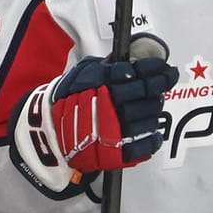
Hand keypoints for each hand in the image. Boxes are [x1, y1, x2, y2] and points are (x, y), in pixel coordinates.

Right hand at [24, 36, 177, 182]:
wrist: (47, 129)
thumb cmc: (67, 99)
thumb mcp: (83, 72)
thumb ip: (106, 66)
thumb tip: (128, 59)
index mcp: (102, 85)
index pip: (137, 73)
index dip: (155, 70)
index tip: (165, 68)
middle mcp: (109, 106)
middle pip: (146, 95)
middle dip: (157, 88)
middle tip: (161, 84)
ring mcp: (113, 131)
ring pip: (148, 119)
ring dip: (154, 111)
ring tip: (152, 106)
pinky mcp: (115, 152)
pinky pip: (143, 146)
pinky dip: (152, 139)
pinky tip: (153, 132)